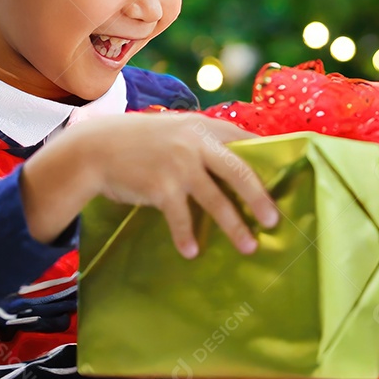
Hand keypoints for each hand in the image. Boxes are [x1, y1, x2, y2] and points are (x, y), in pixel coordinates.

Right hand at [21, 111, 278, 255]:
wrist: (95, 149)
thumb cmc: (138, 143)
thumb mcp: (172, 130)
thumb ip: (199, 141)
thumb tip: (232, 164)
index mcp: (201, 126)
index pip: (243, 140)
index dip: (266, 158)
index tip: (283, 178)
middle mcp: (194, 143)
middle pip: (239, 172)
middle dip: (259, 197)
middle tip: (274, 220)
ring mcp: (178, 164)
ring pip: (216, 200)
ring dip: (234, 226)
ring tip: (248, 246)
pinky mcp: (161, 186)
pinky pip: (181, 217)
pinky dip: (186, 236)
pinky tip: (191, 251)